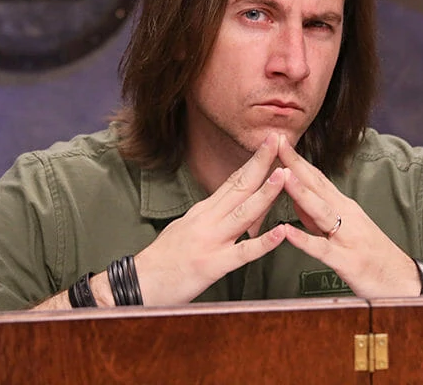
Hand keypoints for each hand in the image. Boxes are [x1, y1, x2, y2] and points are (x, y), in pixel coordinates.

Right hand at [130, 134, 287, 305]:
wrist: (138, 282)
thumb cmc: (162, 259)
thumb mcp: (184, 227)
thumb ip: (208, 217)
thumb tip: (226, 207)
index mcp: (203, 211)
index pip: (233, 180)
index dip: (252, 161)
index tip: (268, 142)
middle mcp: (207, 219)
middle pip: (239, 186)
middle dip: (261, 162)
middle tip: (278, 140)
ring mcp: (210, 241)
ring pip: (243, 213)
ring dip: (265, 193)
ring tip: (284, 175)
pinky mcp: (212, 265)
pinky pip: (243, 253)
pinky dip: (263, 242)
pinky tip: (280, 233)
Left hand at [278, 135, 419, 297]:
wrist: (403, 281)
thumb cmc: (372, 255)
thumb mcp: (345, 229)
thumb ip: (318, 216)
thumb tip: (295, 198)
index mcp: (344, 207)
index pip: (317, 177)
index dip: (297, 159)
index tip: (279, 140)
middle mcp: (347, 216)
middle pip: (318, 186)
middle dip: (296, 164)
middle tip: (276, 142)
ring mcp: (348, 237)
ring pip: (322, 211)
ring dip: (302, 192)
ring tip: (283, 175)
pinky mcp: (347, 261)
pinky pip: (322, 249)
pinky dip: (304, 240)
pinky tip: (286, 232)